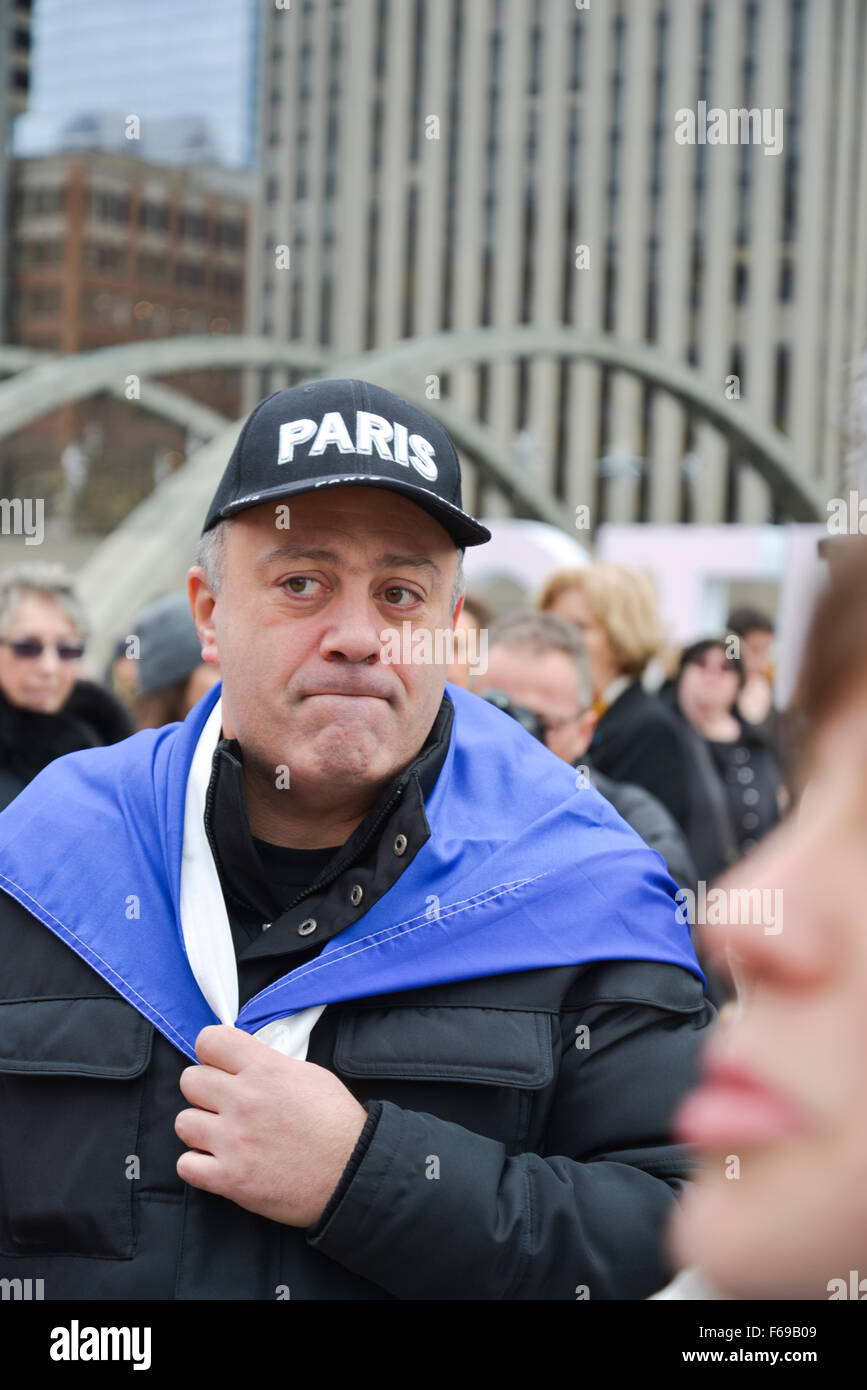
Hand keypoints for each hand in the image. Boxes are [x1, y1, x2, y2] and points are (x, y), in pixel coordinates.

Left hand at [175, 1024, 367, 1227]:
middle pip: (190, 1081)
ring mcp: (234, 1141)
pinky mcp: (230, 1179)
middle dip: (204, 1091)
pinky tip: (218, 1162)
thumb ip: (268, 1064)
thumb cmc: (337, 1124)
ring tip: (223, 1136)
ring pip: (183, 1122)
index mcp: (265, 1070)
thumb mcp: (308, 1075)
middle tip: (223, 1103)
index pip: (209, 1041)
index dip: (211, 1052)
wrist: (352, 1174)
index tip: (218, 1064)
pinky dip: (198, 1166)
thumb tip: (241, 1061)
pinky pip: (185, 1165)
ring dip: (201, 1129)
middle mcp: (244, 1101)